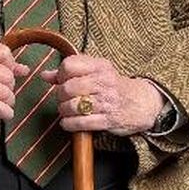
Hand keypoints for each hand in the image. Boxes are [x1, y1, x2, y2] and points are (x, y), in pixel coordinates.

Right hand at [0, 43, 27, 129]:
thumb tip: (24, 69)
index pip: (2, 51)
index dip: (11, 63)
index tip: (9, 71)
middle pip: (7, 74)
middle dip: (9, 86)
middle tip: (2, 91)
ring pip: (5, 91)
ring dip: (8, 101)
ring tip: (2, 103)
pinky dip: (6, 112)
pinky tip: (4, 114)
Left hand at [39, 55, 160, 135]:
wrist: (143, 103)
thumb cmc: (114, 86)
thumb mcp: (97, 72)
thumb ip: (71, 72)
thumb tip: (45, 75)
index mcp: (100, 66)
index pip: (69, 65)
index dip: (61, 75)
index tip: (63, 81)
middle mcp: (104, 82)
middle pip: (68, 87)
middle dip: (60, 96)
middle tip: (63, 99)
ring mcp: (107, 102)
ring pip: (72, 106)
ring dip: (64, 111)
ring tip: (67, 111)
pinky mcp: (108, 120)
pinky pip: (80, 123)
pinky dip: (69, 124)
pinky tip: (69, 122)